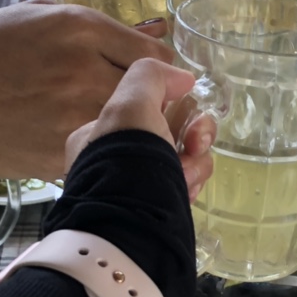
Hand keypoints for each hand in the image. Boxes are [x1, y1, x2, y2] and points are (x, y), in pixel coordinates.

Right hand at [0, 1, 173, 178]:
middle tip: (147, 112)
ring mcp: (77, 117)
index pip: (159, 56)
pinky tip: (92, 149)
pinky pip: (106, 156)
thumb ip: (99, 28)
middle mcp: (88, 71)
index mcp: (83, 29)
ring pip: (138, 133)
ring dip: (138, 136)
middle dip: (160, 107)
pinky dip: (108, 156)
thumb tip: (154, 36)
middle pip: (157, 98)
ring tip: (118, 132)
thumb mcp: (38, 16)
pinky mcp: (64, 156)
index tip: (162, 82)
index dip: (166, 72)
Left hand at [65, 59, 214, 198]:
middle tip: (195, 144)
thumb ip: (153, 76)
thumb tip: (183, 80)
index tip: (188, 113)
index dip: (174, 107)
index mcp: (101, 135)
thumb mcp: (131, 101)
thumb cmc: (127, 156)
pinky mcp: (159, 208)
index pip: (148, 109)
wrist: (133, 220)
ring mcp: (139, 186)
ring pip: (184, 160)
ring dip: (195, 163)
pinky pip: (186, 186)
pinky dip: (191, 185)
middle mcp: (118, 161)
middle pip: (172, 134)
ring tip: (186, 175)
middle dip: (193, 136)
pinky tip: (185, 191)